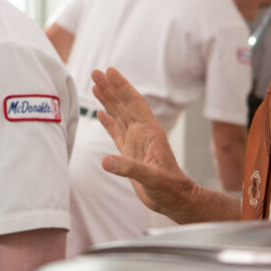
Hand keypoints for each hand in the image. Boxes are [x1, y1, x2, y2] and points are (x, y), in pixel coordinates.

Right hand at [90, 67, 198, 217]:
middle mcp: (142, 132)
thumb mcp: (151, 177)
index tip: (110, 71)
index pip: (134, 103)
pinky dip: (108, 121)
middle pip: (124, 104)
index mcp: (150, 132)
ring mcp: (135, 141)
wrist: (174, 199)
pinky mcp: (129, 152)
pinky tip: (100, 112)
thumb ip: (128, 168)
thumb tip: (105, 161)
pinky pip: (116, 132)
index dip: (122, 87)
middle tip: (96, 72)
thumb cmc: (169, 188)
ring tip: (95, 85)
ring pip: (119, 115)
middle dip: (111, 88)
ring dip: (108, 100)